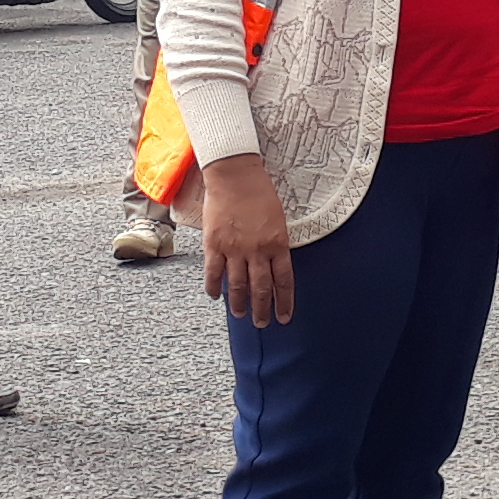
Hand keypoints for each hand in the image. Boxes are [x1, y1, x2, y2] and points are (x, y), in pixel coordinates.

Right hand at [200, 152, 296, 328]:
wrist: (235, 175)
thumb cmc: (259, 192)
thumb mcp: (279, 219)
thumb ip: (277, 244)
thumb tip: (274, 266)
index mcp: (277, 243)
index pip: (283, 281)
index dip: (284, 302)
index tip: (284, 316)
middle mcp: (257, 250)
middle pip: (261, 289)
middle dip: (262, 310)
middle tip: (262, 323)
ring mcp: (234, 249)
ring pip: (237, 286)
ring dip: (239, 304)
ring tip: (240, 315)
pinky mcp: (214, 244)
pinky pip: (214, 273)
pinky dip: (214, 287)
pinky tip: (216, 296)